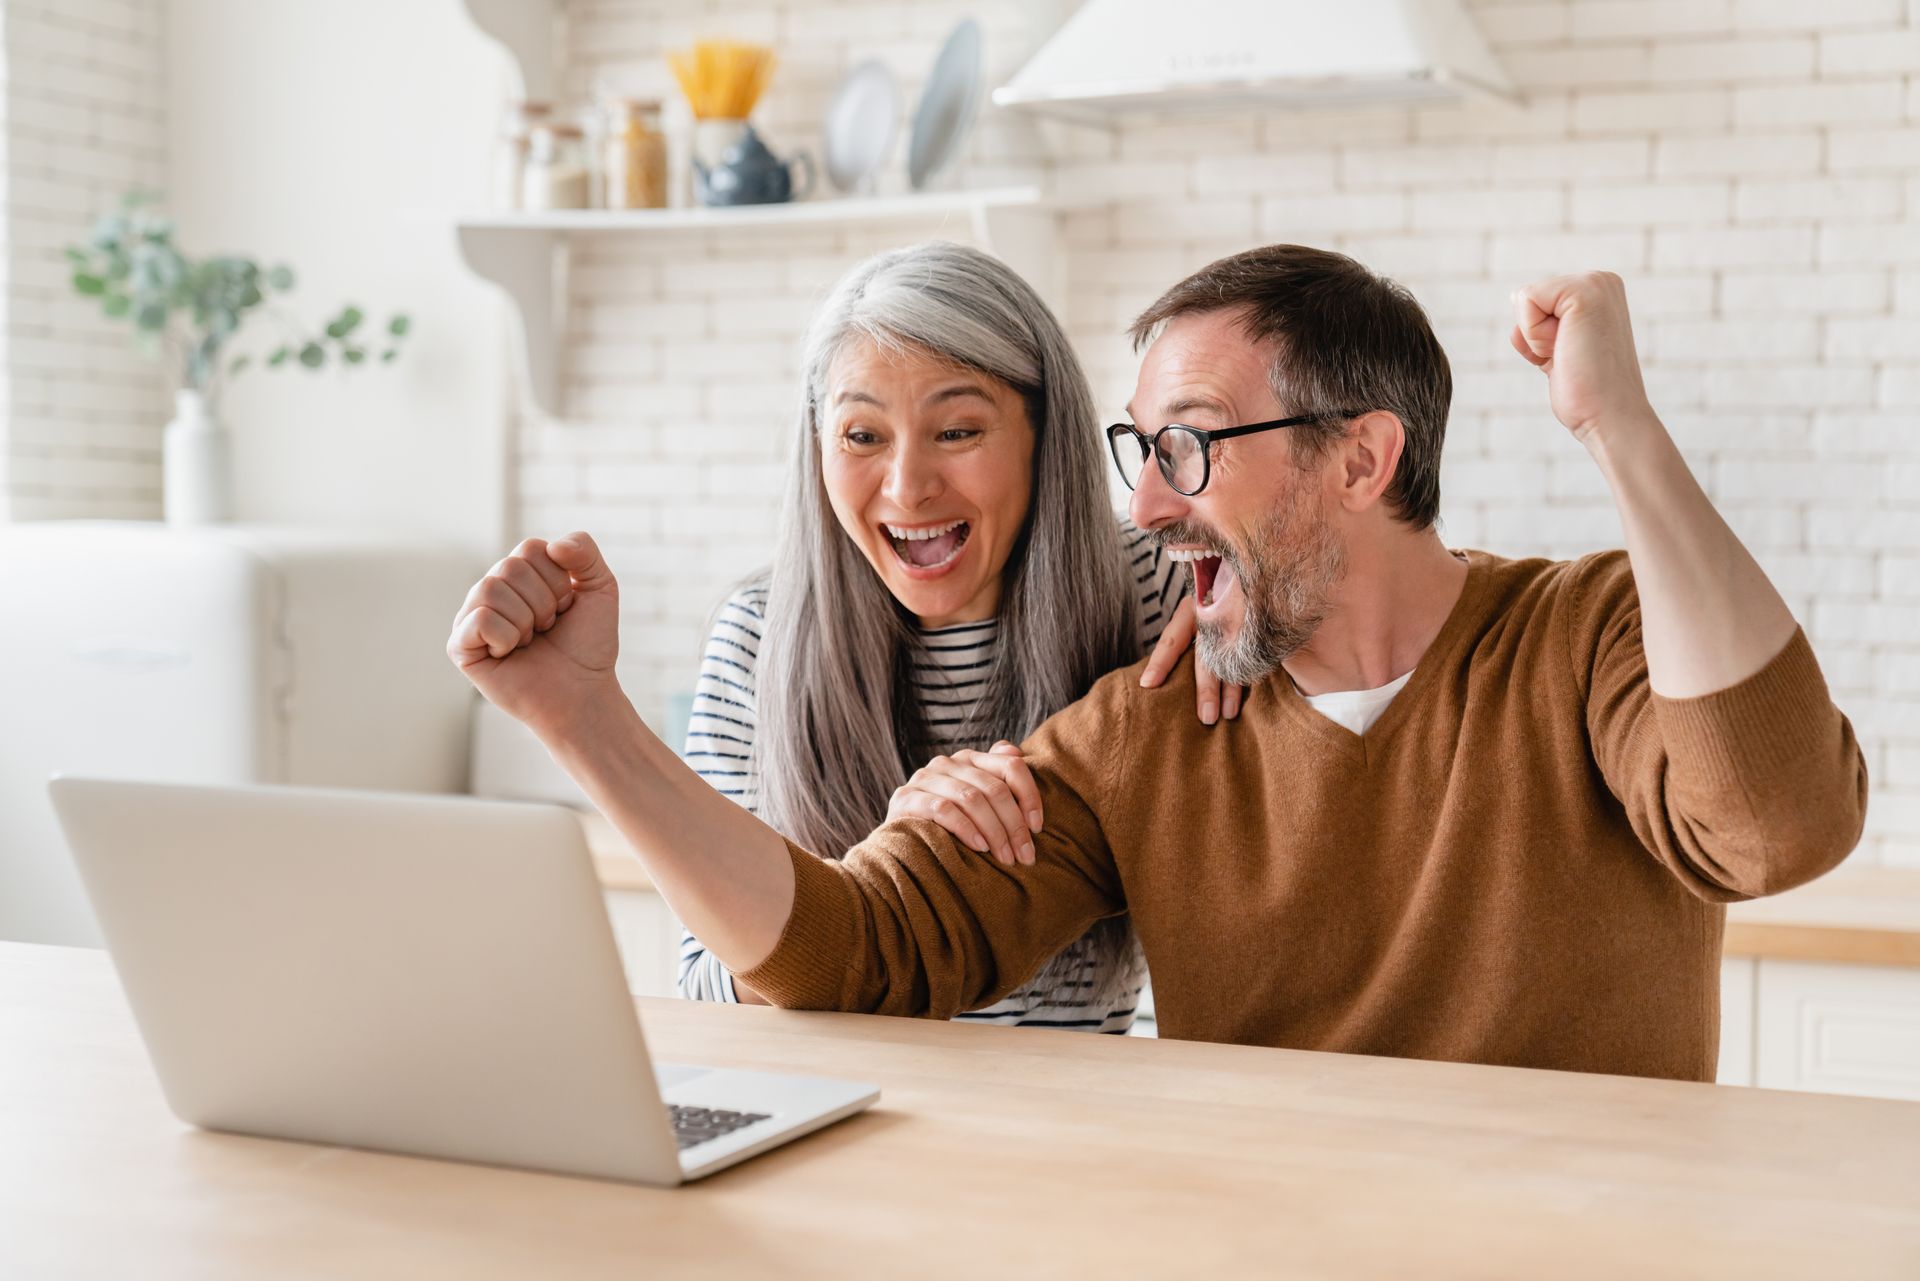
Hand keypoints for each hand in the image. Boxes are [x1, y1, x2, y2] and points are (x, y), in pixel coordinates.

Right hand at [446, 532, 620, 740]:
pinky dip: (506, 637)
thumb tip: (554, 546)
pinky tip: (509, 653)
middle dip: (543, 602)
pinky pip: (479, 619)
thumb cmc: (588, 644)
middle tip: (548, 628)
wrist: (583, 692)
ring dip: (526, 620)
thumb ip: (585, 551)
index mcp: (519, 574)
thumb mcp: (601, 588)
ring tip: (530, 641)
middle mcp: (491, 591)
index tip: (565, 607)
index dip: (558, 581)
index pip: (530, 549)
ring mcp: (472, 617)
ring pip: (491, 589)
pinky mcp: (460, 647)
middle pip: (509, 567)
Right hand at [887, 742, 1042, 866]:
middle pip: (994, 788)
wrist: (899, 843)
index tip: (1038, 828)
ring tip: (1005, 857)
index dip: (1030, 796)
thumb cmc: (946, 825)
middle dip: (1014, 825)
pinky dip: (966, 829)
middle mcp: (947, 763)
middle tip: (1025, 855)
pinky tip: (979, 847)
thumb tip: (1014, 751)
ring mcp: (924, 778)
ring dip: (994, 831)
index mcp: (969, 759)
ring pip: (972, 798)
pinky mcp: (905, 798)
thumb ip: (995, 774)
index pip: (1011, 766)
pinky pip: (943, 810)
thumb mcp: (975, 801)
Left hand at [1139, 593, 1246, 724]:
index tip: (1147, 684)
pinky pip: (1253, 653)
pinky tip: (1247, 697)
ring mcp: (1238, 616)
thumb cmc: (1216, 601)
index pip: (1172, 638)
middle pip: (1206, 655)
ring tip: (1228, 714)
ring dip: (1231, 689)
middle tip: (1205, 718)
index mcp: (1192, 608)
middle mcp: (1213, 612)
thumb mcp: (1198, 609)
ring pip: (1233, 657)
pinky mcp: (1258, 623)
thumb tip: (1155, 677)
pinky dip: (1249, 677)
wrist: (1253, 575)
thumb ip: (1184, 635)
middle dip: (1206, 689)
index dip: (1160, 662)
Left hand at [1509, 271, 1656, 446]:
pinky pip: (1526, 300)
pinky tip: (1566, 350)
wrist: (1611, 416)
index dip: (1538, 337)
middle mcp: (1601, 281)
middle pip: (1526, 298)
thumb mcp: (1557, 350)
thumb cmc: (1585, 392)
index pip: (1534, 302)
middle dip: (1535, 336)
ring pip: (1524, 298)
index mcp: (1598, 292)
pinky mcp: (1585, 292)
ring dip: (1536, 338)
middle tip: (1571, 358)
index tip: (1570, 355)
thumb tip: (1514, 296)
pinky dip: (1535, 335)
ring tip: (1571, 355)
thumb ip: (1540, 325)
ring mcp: (1596, 283)